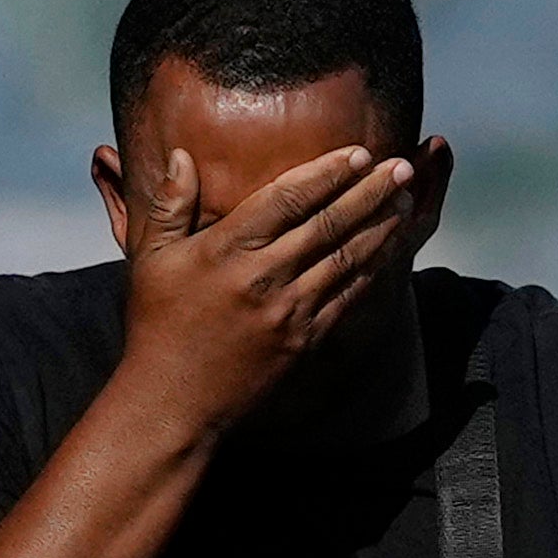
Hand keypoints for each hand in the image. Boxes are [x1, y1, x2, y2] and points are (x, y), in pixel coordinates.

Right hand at [107, 129, 431, 432]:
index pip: (288, 198)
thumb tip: (180, 155)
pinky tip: (389, 251)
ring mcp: (288, 311)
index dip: (328, 172)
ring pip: (347, 259)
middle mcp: (263, 277)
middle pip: (329, 224)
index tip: (359, 153)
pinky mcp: (304, 341)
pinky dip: (373, 270)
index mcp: (226, 249)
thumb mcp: (150, 259)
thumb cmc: (158, 327)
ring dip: (381, 227)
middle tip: (404, 166)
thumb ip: (169, 204)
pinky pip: (347, 298)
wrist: (173, 404)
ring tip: (406, 200)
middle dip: (371, 192)